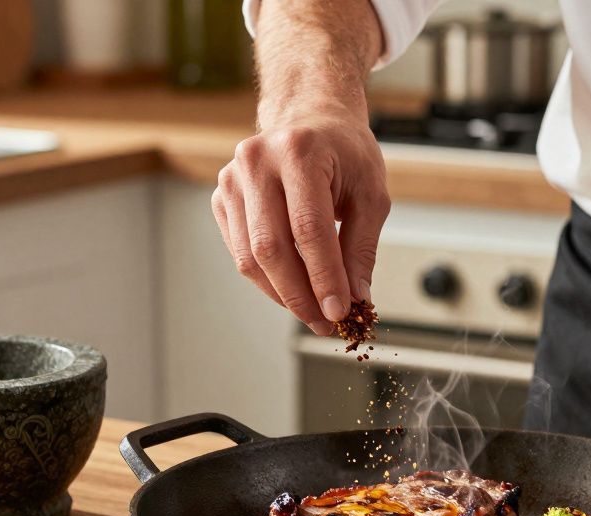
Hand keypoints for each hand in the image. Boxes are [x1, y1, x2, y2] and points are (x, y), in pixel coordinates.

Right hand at [211, 111, 390, 334]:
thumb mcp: (370, 193)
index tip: (338, 310)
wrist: (309, 118)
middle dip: (300, 294)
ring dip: (282, 294)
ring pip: (250, 257)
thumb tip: (354, 299)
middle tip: (324, 322)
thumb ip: (361, 248)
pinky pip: (240, 253)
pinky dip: (266, 279)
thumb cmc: (343, 151)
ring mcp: (232, 179)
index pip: (309, 228)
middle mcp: (257, 161)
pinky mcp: (221, 197)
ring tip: (311, 312)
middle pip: (272, 247)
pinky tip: (291, 289)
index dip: (324, 276)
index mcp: (300, 151)